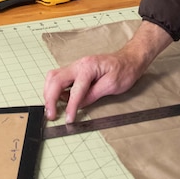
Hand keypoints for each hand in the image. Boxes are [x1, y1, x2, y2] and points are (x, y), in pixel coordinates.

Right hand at [43, 20, 171, 122]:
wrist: (130, 59)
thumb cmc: (124, 70)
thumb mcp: (112, 85)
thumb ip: (93, 94)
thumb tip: (79, 105)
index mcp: (88, 67)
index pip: (75, 90)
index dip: (70, 107)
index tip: (68, 120)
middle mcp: (78, 64)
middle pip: (55, 80)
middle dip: (50, 99)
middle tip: (51, 115)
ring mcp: (76, 66)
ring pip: (53, 77)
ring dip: (49, 92)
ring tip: (51, 108)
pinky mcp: (76, 70)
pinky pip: (59, 77)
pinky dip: (54, 88)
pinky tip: (57, 99)